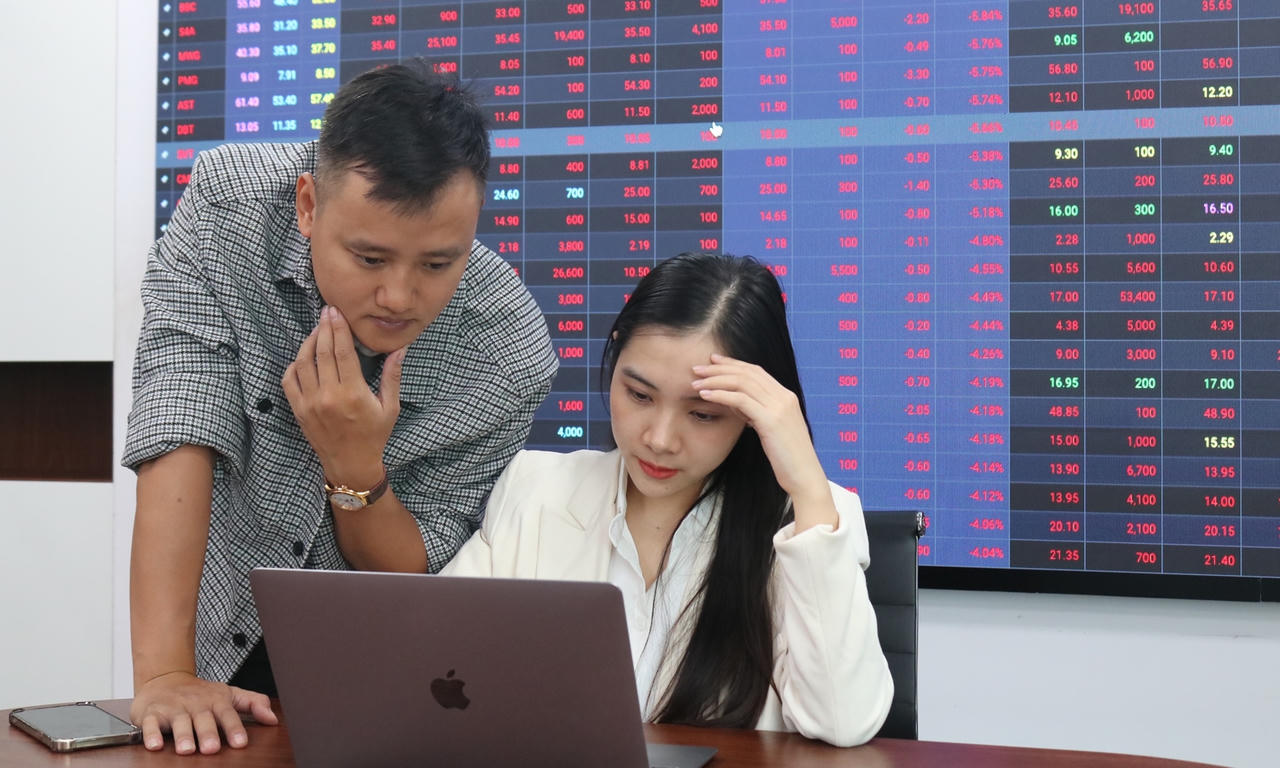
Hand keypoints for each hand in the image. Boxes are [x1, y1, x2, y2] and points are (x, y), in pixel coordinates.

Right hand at [130, 671, 276, 753]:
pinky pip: (150, 724)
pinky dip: (151, 734)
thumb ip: (253, 704)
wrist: (164, 678)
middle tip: (211, 749)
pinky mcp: (151, 713)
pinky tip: (155, 745)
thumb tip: (273, 719)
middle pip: (203, 719)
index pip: (228, 714)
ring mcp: (173, 708)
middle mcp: (195, 704)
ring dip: (183, 736)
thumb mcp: (229, 694)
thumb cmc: (200, 693)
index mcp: (216, 700)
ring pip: (178, 722)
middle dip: (208, 733)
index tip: (240, 743)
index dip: (234, 728)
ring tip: (187, 750)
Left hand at [282, 306, 405, 488]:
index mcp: (352, 393)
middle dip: (323, 328)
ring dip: (308, 342)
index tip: (336, 312)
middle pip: (321, 351)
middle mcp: (328, 396)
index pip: (341, 351)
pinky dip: (294, 364)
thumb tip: (399, 349)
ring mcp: (310, 403)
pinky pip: (289, 380)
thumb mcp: (390, 407)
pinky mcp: (299, 410)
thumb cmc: (374, 436)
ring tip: (316, 331)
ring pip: (303, 362)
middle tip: (326, 312)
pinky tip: (304, 357)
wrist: (351, 465)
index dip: (338, 328)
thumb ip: (392, 376)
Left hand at [692, 354, 836, 530]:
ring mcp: (779, 407)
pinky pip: (741, 400)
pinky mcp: (771, 421)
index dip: (733, 364)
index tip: (713, 362)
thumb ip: (756, 413)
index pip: (756, 371)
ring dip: (716, 380)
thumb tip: (734, 403)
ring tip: (696, 383)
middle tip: (698, 369)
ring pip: (742, 383)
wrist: (804, 477)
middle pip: (747, 373)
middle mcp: (784, 397)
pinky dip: (720, 395)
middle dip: (720, 368)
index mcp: (786, 397)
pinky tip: (705, 395)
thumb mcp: (770, 430)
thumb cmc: (786, 459)